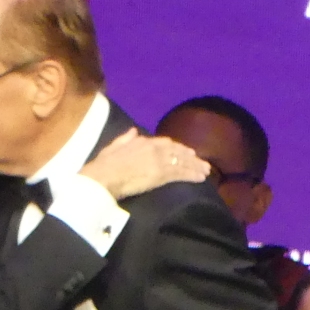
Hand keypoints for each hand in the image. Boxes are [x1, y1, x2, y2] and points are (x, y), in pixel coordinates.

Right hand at [78, 130, 209, 200]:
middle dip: (191, 157)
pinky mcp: (161, 174)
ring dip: (195, 166)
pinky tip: (200, 178)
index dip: (177, 148)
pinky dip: (192, 174)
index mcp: (141, 141)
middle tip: (202, 162)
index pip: (165, 143)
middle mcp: (153, 148)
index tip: (186, 152)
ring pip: (182, 162)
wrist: (103, 176)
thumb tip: (133, 130)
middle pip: (177, 152)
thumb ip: (125, 138)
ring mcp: (159, 160)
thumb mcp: (113, 146)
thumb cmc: (103, 165)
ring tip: (206, 171)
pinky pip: (181, 173)